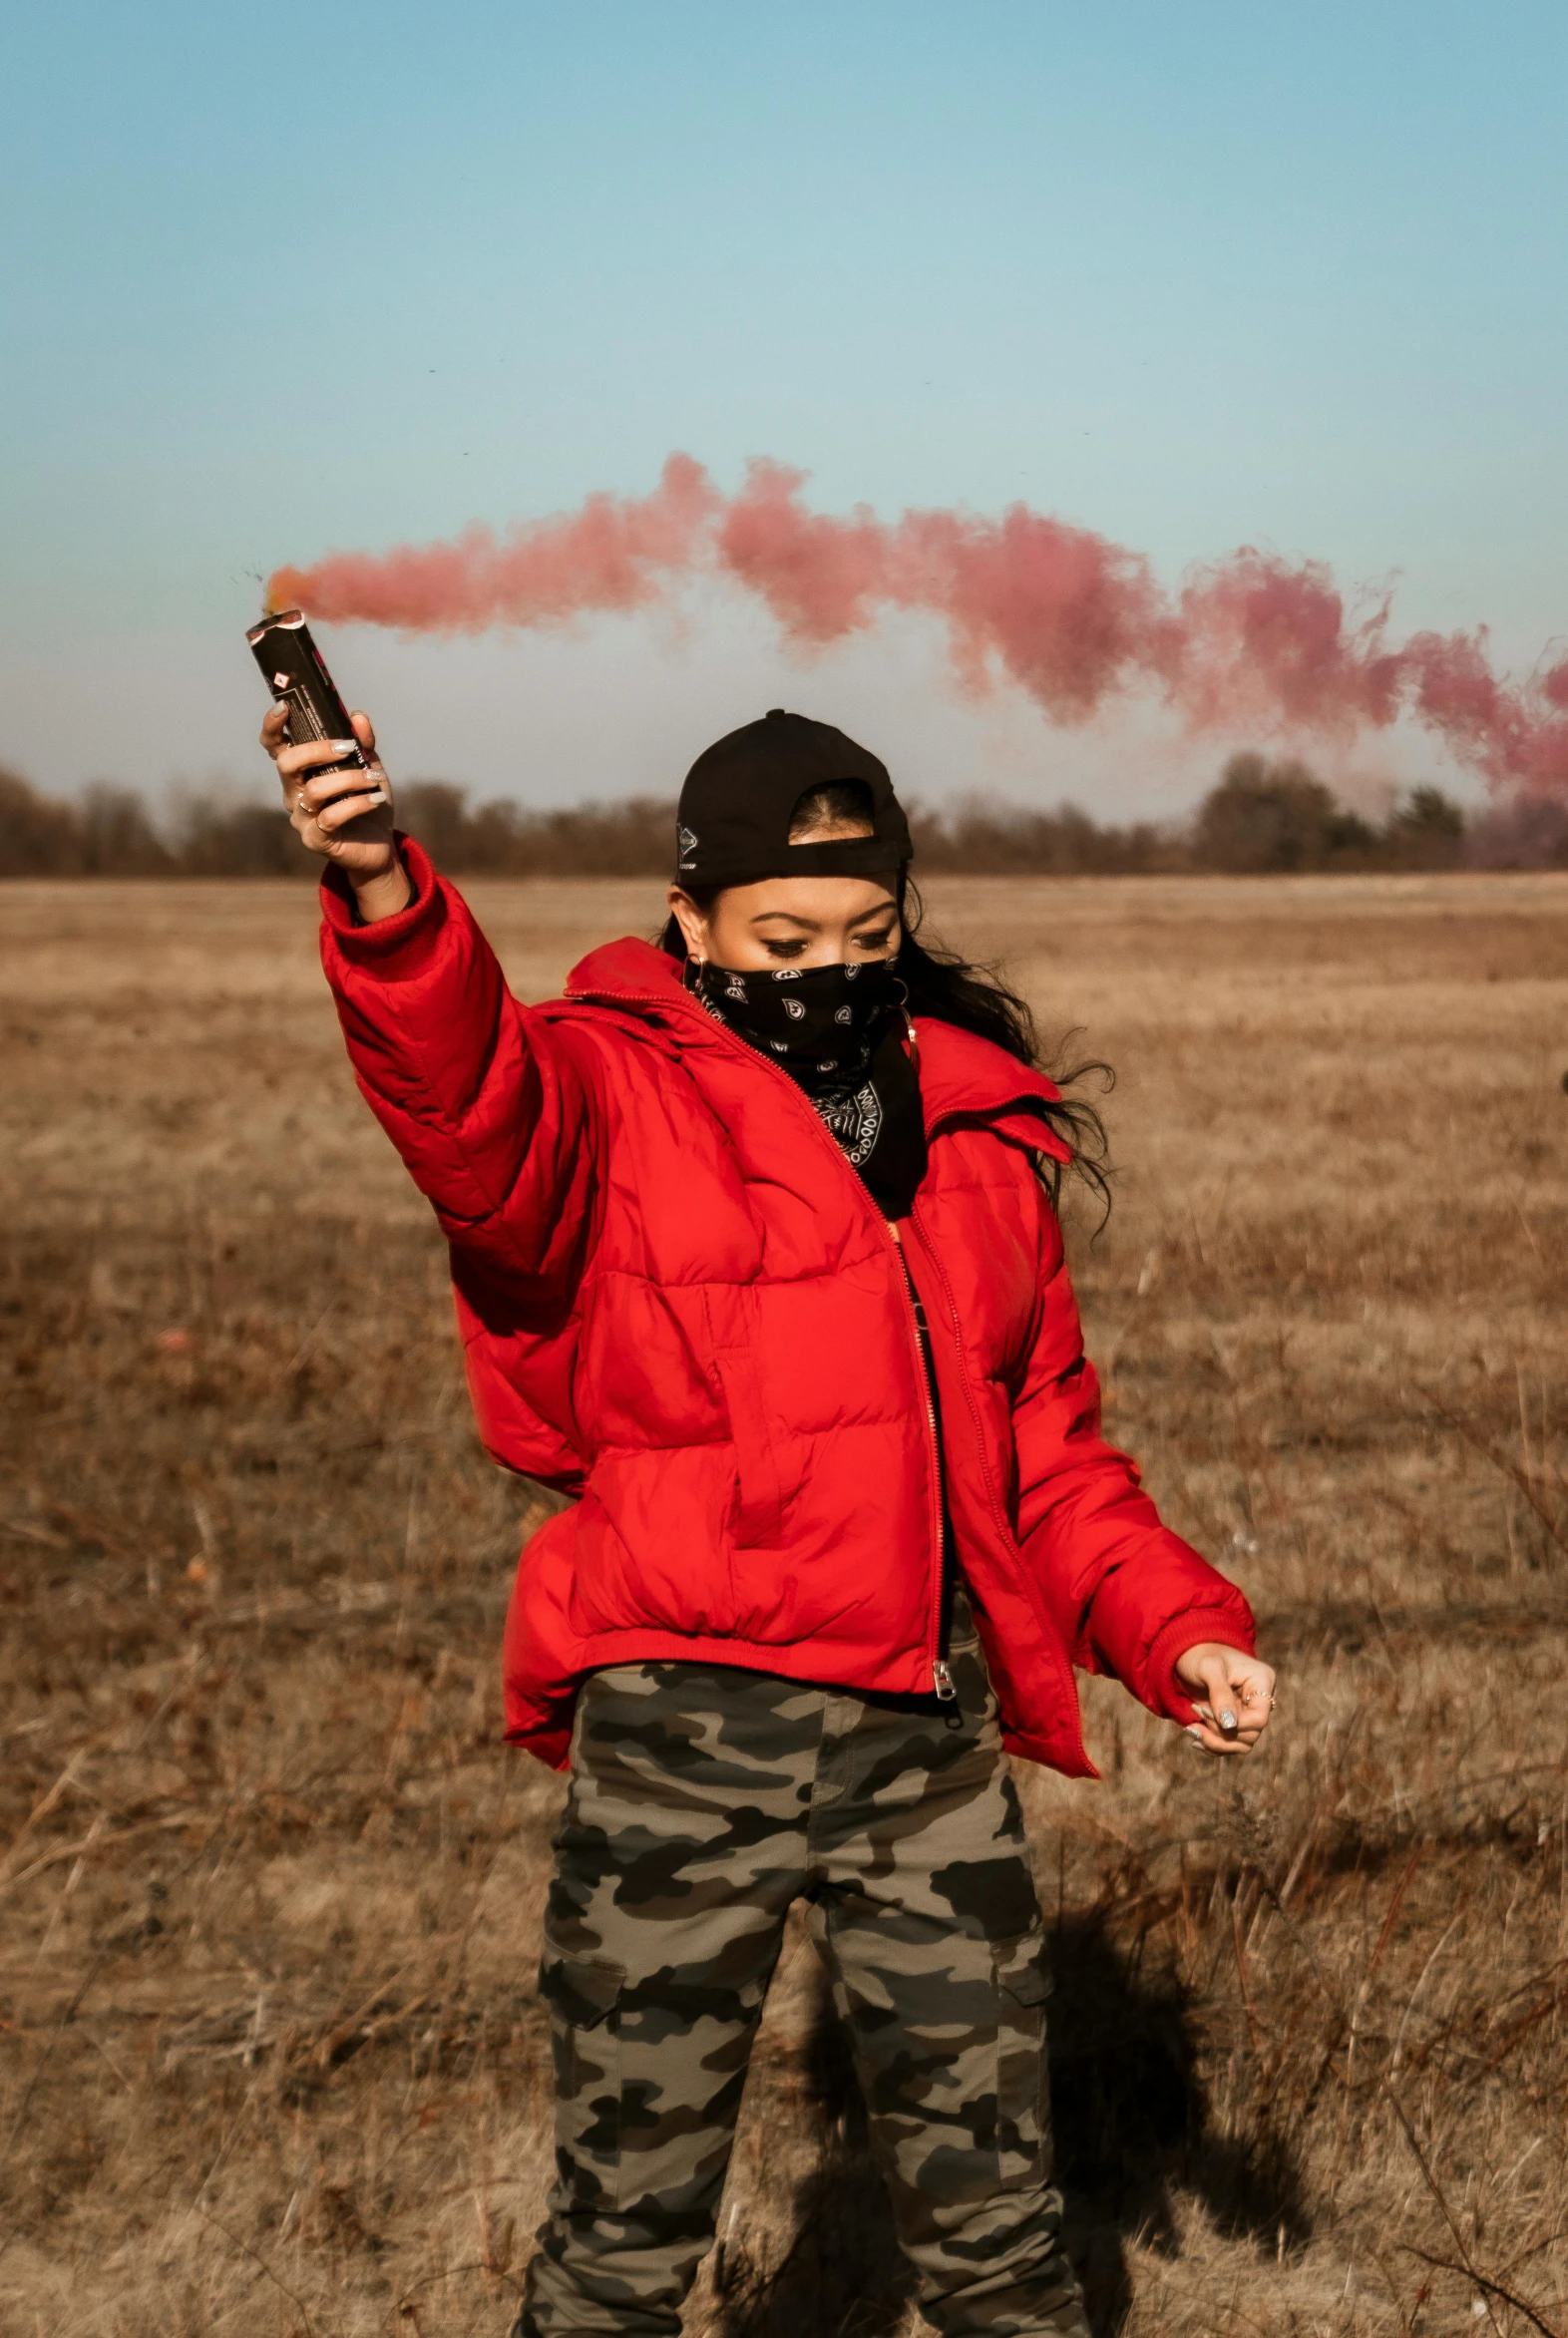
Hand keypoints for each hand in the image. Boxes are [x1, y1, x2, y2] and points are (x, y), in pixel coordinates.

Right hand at [262, 704, 408, 919]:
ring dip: (349, 778)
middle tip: (348, 747)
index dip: (273, 726)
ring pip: (314, 790)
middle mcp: (294, 793)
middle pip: (287, 763)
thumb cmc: (367, 802)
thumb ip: (363, 743)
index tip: (285, 706)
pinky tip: (375, 799)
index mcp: (301, 772)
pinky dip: (357, 804)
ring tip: (374, 778)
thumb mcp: (370, 767)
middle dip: (318, 749)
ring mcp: (302, 818)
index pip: (275, 746)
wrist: (380, 846)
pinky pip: (331, 817)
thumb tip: (357, 716)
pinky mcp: (316, 840)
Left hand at [1173, 1642, 1276, 1756]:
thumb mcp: (1209, 1668)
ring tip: (1192, 1728)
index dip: (1236, 1725)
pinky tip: (1195, 1733)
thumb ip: (1220, 1694)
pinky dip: (1211, 1745)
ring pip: (1241, 1745)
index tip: (1205, 1712)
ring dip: (1215, 1742)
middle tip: (1197, 1711)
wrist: (1188, 1654)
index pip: (1259, 1718)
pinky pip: (1229, 1745)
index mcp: (1262, 1681)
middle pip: (1251, 1735)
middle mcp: (1259, 1701)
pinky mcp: (1234, 1723)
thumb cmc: (1200, 1655)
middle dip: (1220, 1732)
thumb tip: (1230, 1725)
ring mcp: (1247, 1713)